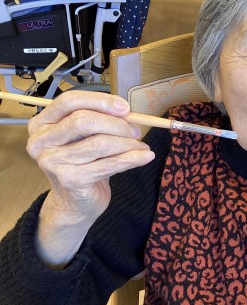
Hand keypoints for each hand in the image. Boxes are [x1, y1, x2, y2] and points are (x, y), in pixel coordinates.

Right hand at [27, 91, 154, 265]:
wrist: (76, 203)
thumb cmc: (83, 164)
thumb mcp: (86, 137)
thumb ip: (99, 120)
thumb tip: (126, 112)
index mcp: (42, 124)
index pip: (69, 102)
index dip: (99, 101)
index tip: (125, 107)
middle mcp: (41, 142)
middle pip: (83, 121)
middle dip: (116, 123)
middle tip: (136, 130)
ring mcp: (54, 162)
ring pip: (100, 143)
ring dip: (128, 143)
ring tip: (141, 146)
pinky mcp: (71, 180)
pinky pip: (110, 164)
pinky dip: (132, 158)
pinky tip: (146, 156)